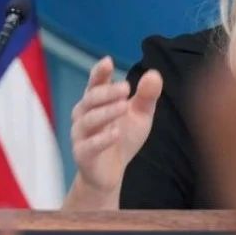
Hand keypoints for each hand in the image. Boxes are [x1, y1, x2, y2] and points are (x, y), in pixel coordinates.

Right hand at [65, 56, 162, 208]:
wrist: (110, 173)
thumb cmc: (123, 138)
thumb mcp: (140, 115)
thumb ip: (146, 96)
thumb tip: (154, 73)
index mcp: (97, 101)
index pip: (96, 83)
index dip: (100, 72)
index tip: (107, 61)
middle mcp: (84, 114)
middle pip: (91, 98)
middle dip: (108, 92)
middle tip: (126, 88)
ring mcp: (80, 134)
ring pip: (88, 120)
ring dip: (106, 112)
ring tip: (124, 106)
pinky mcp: (82, 154)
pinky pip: (88, 145)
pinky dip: (101, 139)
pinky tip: (115, 133)